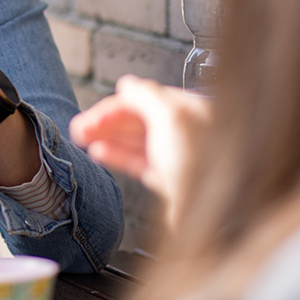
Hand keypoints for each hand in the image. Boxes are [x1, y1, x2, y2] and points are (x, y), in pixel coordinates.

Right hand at [69, 75, 210, 225]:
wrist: (220, 216)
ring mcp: (180, 157)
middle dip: (107, 122)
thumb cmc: (205, 165)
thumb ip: (147, 96)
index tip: (90, 116)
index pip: (146, 100)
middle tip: (80, 128)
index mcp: (192, 110)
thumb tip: (128, 84)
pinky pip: (141, 163)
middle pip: (139, 120)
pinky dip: (119, 157)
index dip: (114, 107)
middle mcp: (188, 131)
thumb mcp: (172, 117)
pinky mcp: (174, 181)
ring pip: (138, 141)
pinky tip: (102, 154)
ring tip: (84, 139)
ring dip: (108, 138)